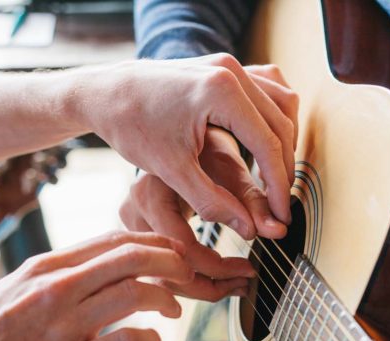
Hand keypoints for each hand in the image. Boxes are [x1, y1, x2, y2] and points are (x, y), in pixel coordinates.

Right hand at [0, 232, 192, 340]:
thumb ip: (60, 277)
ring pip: (136, 293)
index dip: (153, 242)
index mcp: (47, 267)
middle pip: (132, 257)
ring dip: (166, 298)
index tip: (172, 250)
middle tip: (189, 272)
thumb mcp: (16, 288)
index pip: (114, 240)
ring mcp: (64, 325)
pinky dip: (150, 340)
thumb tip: (102, 271)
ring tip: (175, 308)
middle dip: (172, 261)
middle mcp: (57, 288)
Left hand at [75, 55, 298, 234]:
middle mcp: (232, 70)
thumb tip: (250, 229)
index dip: (279, 186)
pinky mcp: (225, 65)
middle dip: (285, 168)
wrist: (104, 93)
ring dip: (284, 142)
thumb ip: (213, 201)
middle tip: (280, 204)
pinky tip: (266, 143)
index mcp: (221, 92)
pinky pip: (268, 90)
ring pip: (282, 105)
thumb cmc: (131, 126)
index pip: (269, 146)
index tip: (283, 215)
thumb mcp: (171, 170)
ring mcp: (230, 63)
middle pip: (282, 125)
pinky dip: (274, 118)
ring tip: (276, 179)